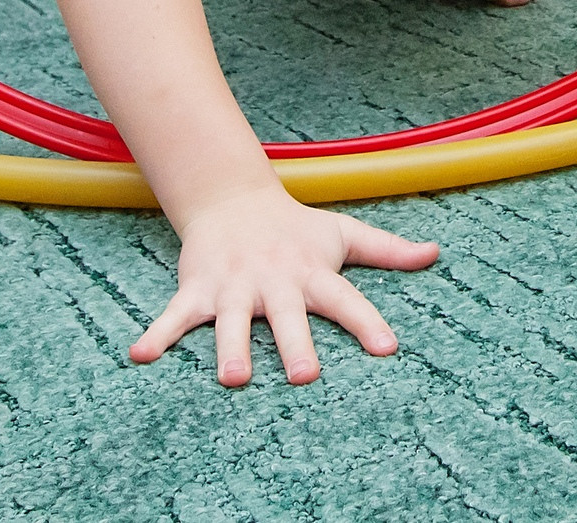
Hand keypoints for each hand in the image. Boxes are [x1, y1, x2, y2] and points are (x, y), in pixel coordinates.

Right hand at [131, 185, 438, 385]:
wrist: (232, 197)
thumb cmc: (295, 228)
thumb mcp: (342, 234)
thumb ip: (387, 250)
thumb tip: (436, 253)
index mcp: (312, 274)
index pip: (346, 299)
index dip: (367, 323)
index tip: (387, 348)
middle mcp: (274, 283)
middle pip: (287, 318)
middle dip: (295, 344)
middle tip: (306, 374)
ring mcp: (234, 287)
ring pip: (232, 322)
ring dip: (232, 348)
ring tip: (234, 378)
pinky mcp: (197, 289)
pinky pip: (175, 316)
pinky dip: (157, 335)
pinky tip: (140, 357)